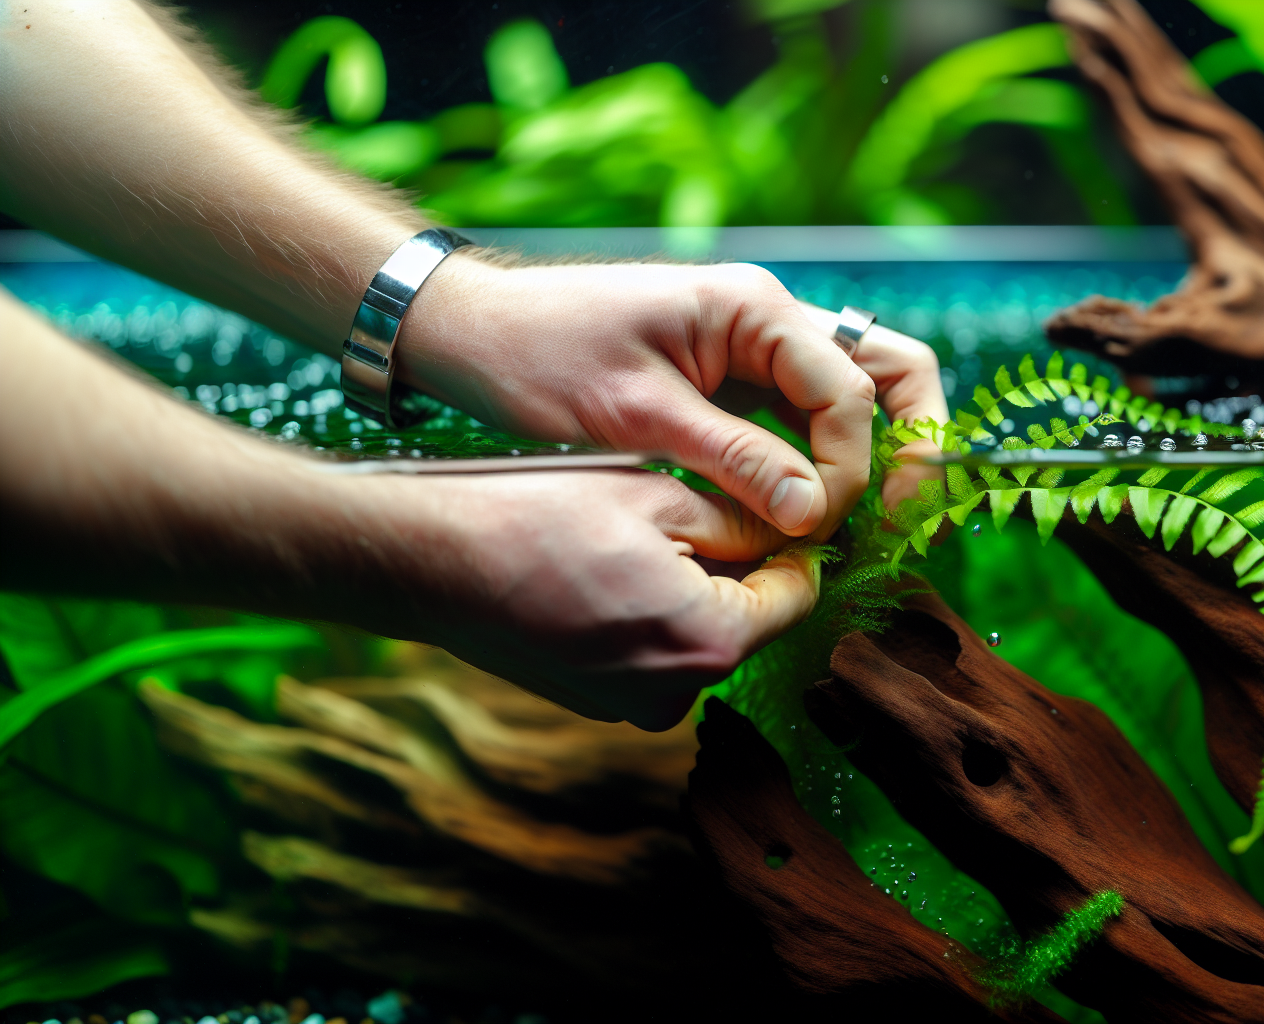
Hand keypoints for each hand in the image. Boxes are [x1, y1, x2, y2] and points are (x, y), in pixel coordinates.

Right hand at [393, 467, 820, 729]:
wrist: (430, 563)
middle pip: (746, 620)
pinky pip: (650, 651)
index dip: (794, 545)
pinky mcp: (596, 702)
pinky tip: (602, 569)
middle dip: (735, 566)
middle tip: (691, 508)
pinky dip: (644, 614)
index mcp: (710, 642)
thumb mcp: (660, 496)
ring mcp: (632, 706)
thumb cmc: (540, 517)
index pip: (797, 596)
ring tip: (635, 535)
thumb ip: (743, 521)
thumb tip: (794, 528)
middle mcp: (678, 694)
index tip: (778, 506)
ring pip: (696, 635)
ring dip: (688, 589)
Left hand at [402, 259, 946, 547]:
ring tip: (859, 531)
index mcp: (755, 309)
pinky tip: (806, 519)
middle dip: (907, 447)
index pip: (849, 392)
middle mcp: (772, 320)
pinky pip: (804, 422)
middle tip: (900, 522)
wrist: (471, 333)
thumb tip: (817, 511)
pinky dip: (819, 466)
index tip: (815, 528)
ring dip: (868, 460)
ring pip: (855, 400)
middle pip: (889, 374)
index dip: (849, 468)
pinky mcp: (735, 382)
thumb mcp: (639, 415)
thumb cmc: (541, 357)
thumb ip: (735, 458)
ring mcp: (757, 349)